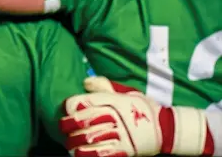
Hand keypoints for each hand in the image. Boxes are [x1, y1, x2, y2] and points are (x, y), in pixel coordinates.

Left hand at [61, 76, 213, 156]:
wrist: (167, 127)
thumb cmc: (141, 107)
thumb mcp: (124, 91)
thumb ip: (104, 86)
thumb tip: (85, 82)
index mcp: (112, 100)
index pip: (85, 102)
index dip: (71, 106)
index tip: (65, 110)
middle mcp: (115, 117)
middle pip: (84, 121)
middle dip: (69, 125)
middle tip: (62, 127)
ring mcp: (120, 135)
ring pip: (91, 139)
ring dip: (76, 143)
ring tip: (69, 144)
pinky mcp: (126, 150)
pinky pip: (104, 154)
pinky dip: (90, 155)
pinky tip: (81, 155)